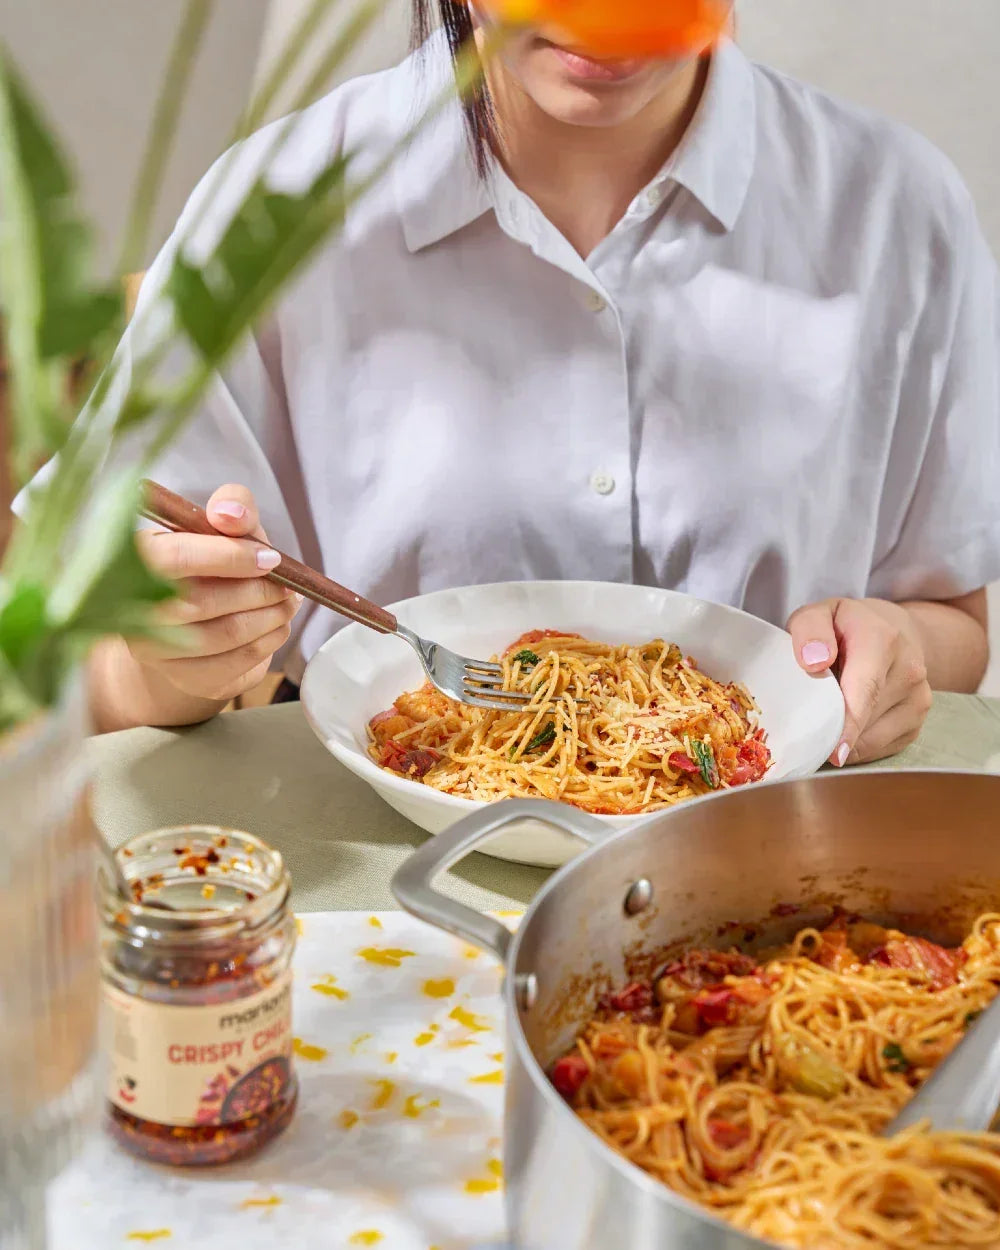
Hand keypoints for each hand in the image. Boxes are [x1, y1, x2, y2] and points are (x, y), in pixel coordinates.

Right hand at [129, 483, 301, 703]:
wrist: (195, 620)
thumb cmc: (210, 565)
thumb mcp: (223, 528)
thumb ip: (233, 507)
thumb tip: (230, 513)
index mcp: (133, 560)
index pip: (174, 559)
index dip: (228, 557)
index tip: (269, 557)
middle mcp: (130, 609)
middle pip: (200, 602)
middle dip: (258, 591)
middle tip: (288, 585)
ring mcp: (153, 651)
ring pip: (222, 635)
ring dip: (270, 617)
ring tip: (287, 602)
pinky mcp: (184, 678)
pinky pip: (235, 663)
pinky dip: (269, 641)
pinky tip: (277, 625)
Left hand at [787, 597, 931, 766]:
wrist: (892, 632)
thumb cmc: (843, 627)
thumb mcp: (818, 614)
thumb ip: (809, 629)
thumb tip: (814, 662)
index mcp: (882, 639)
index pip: (866, 689)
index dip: (849, 725)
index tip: (833, 754)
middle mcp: (910, 670)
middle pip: (865, 719)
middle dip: (831, 732)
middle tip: (803, 731)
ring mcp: (919, 699)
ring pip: (873, 740)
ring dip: (843, 741)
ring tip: (824, 720)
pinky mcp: (917, 723)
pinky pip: (881, 750)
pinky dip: (856, 747)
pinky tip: (844, 728)